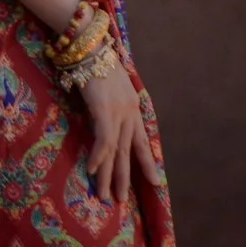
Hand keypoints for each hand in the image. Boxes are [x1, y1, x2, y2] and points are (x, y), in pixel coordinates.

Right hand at [78, 56, 162, 204]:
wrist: (91, 45)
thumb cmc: (96, 60)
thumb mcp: (109, 85)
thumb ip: (109, 102)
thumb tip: (102, 115)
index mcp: (132, 107)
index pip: (143, 140)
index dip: (148, 162)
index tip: (155, 181)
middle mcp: (129, 112)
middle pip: (127, 152)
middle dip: (124, 178)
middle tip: (122, 201)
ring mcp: (118, 112)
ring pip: (115, 152)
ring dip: (109, 176)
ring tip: (106, 197)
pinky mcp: (104, 110)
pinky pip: (103, 140)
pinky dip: (98, 157)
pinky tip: (92, 171)